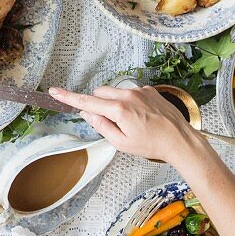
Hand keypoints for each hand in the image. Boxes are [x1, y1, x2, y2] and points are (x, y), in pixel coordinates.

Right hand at [48, 85, 210, 163]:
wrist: (180, 140)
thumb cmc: (152, 145)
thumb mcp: (121, 143)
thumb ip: (101, 126)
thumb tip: (87, 113)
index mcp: (119, 109)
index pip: (87, 101)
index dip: (68, 97)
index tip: (54, 91)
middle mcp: (128, 95)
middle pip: (100, 92)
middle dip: (98, 103)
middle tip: (109, 122)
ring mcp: (140, 90)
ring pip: (115, 91)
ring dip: (114, 102)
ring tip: (130, 120)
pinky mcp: (149, 90)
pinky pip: (130, 91)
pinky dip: (128, 101)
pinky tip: (141, 115)